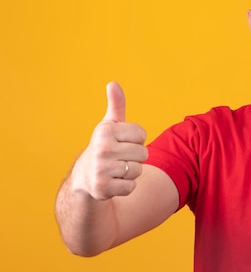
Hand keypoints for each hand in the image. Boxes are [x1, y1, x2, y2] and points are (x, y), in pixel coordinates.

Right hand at [72, 82, 148, 199]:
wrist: (85, 177)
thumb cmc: (105, 146)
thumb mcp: (110, 125)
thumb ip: (116, 105)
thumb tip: (113, 83)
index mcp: (105, 131)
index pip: (142, 134)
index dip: (136, 140)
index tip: (122, 142)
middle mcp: (102, 148)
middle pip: (143, 153)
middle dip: (135, 157)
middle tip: (119, 158)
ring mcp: (101, 169)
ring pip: (138, 170)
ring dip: (130, 173)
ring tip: (116, 170)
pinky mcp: (103, 188)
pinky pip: (131, 187)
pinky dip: (125, 187)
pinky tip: (113, 182)